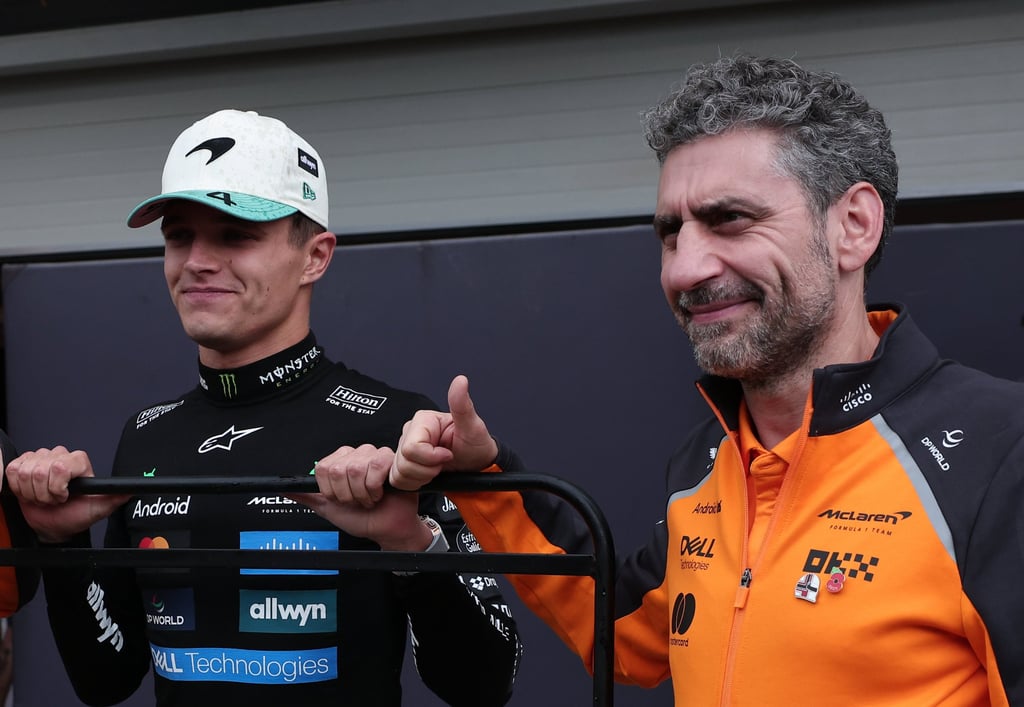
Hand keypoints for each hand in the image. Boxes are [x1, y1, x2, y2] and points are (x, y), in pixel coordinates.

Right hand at [5, 446, 129, 542]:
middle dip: (45, 492)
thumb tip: (131, 490)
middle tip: (53, 499)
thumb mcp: (98, 509)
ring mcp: (39, 459)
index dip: (58, 486)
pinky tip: (29, 492)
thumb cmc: (75, 515)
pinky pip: (12, 471)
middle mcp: (59, 456)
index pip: (60, 465)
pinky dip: (18, 488)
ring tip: (43, 497)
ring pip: (25, 471)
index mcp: (78, 462)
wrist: (54, 525)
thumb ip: (115, 497)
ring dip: (32, 492)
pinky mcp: (21, 465)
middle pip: (41, 469)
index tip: (64, 496)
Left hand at [290, 445, 432, 550]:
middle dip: (346, 493)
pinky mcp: (390, 459)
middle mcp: (356, 455)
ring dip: (362, 493)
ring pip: (356, 469)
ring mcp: (374, 455)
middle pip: (338, 469)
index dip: (330, 489)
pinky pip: (375, 467)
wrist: (385, 528)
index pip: (323, 467)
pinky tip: (380, 492)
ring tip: (369, 498)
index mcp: (340, 462)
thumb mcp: (327, 507)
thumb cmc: (361, 518)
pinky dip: (375, 487)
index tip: (340, 498)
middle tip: (356, 500)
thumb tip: (284, 489)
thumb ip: (307, 496)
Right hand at [389, 375, 497, 490]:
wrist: (476, 466)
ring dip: (422, 477)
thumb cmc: (475, 446)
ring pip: (399, 472)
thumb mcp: (473, 427)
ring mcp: (403, 448)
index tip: (448, 454)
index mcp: (422, 420)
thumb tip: (461, 380)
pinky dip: (415, 482)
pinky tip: (428, 475)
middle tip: (444, 463)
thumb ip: (462, 405)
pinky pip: (397, 479)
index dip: (431, 458)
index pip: (411, 448)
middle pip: (403, 461)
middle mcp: (410, 432)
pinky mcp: (402, 463)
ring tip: (437, 469)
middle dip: (427, 469)